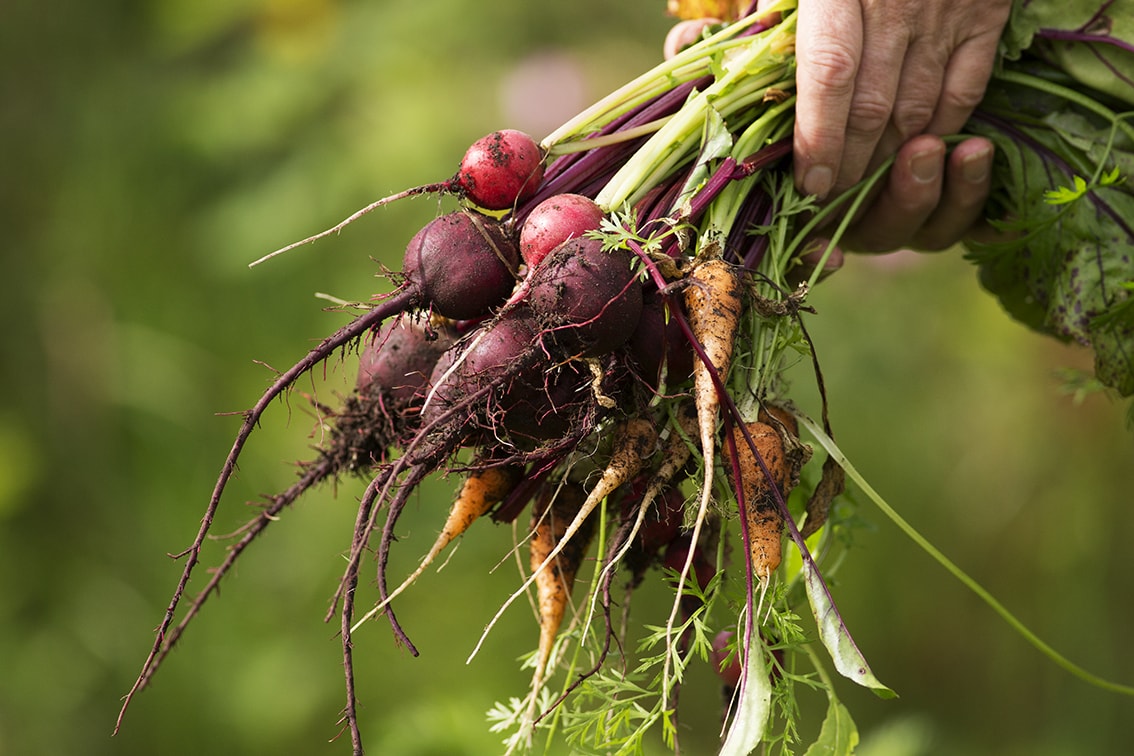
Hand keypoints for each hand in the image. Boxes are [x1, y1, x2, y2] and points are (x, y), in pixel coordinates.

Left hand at [786, 0, 1010, 251]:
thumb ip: (765, 10)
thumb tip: (714, 59)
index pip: (829, 75)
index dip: (818, 138)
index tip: (808, 184)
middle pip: (872, 106)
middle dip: (848, 166)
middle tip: (826, 200)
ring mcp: (947, 8)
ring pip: (916, 109)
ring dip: (886, 158)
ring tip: (860, 183)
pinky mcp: (988, 11)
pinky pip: (962, 91)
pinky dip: (935, 130)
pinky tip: (911, 150)